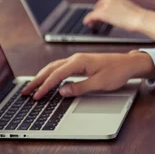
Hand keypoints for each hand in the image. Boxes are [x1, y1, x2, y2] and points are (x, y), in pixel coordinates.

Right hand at [21, 51, 154, 99]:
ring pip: (55, 67)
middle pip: (51, 68)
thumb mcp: (100, 83)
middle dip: (37, 79)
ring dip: (42, 76)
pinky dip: (51, 74)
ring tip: (32, 86)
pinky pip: (61, 67)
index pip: (57, 74)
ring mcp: (78, 59)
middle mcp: (77, 58)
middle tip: (25, 90)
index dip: (45, 86)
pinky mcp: (81, 63)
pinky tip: (48, 80)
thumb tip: (63, 91)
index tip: (37, 95)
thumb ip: (80, 87)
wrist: (129, 63)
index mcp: (80, 61)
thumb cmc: (117, 71)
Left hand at [83, 0, 149, 31]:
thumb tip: (113, 15)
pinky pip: (91, 16)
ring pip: (95, 11)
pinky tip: (87, 22)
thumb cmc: (137, 15)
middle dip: (96, 13)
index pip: (104, 1)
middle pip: (98, 5)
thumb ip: (118, 8)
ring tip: (91, 23)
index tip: (99, 14)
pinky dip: (88, 19)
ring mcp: (105, 4)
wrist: (140, 18)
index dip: (100, 9)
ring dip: (92, 17)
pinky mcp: (102, 12)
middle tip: (94, 21)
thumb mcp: (126, 7)